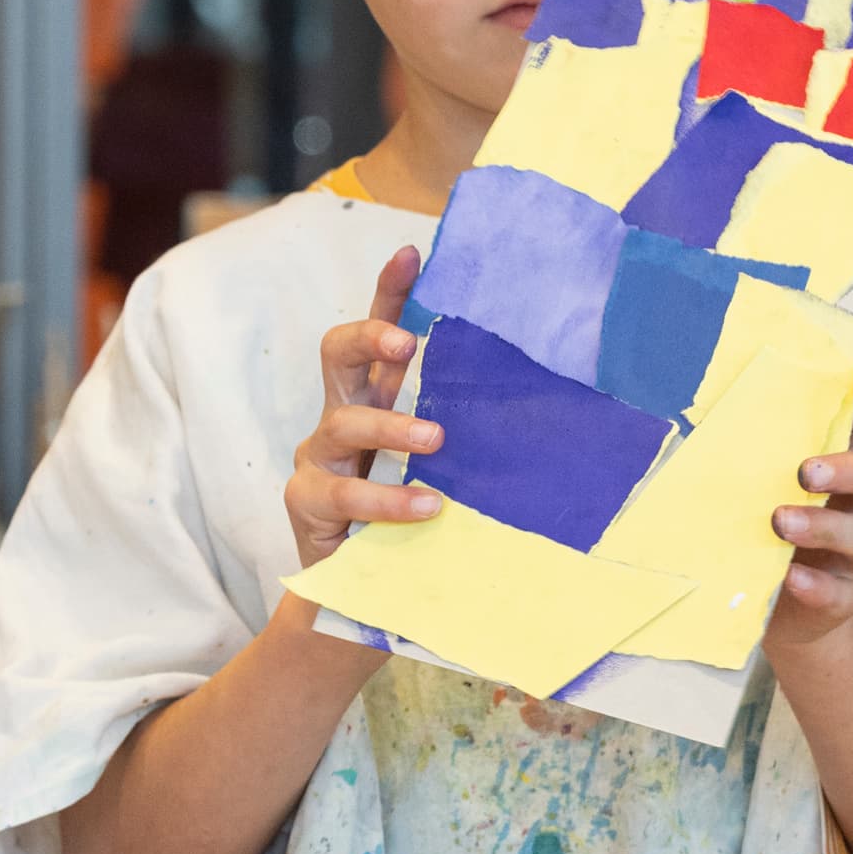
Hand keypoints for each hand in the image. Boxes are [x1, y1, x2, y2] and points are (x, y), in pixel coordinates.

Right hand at [284, 247, 443, 569]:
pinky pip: (343, 492)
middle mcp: (342, 418)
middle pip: (338, 354)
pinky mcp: (306, 501)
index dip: (389, 292)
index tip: (411, 253)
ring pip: (343, 422)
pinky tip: (425, 505)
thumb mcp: (446, 471)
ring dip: (391, 426)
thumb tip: (546, 412)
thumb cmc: (411, 525)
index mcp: (377, 399)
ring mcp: (318, 458)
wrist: (356, 600)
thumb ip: (469, 441)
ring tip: (437, 440)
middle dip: (371, 337)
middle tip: (410, 342)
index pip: (378, 335)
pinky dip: (386, 498)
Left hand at [766, 361, 852, 662]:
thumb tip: (695, 410)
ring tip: (780, 522)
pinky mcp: (841, 599)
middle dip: (850, 469)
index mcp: (843, 470)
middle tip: (806, 471)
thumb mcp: (760, 490)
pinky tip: (791, 577)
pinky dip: (817, 586)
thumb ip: (750, 458)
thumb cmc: (766, 531)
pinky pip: (841, 593)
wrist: (779, 611)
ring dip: (823, 525)